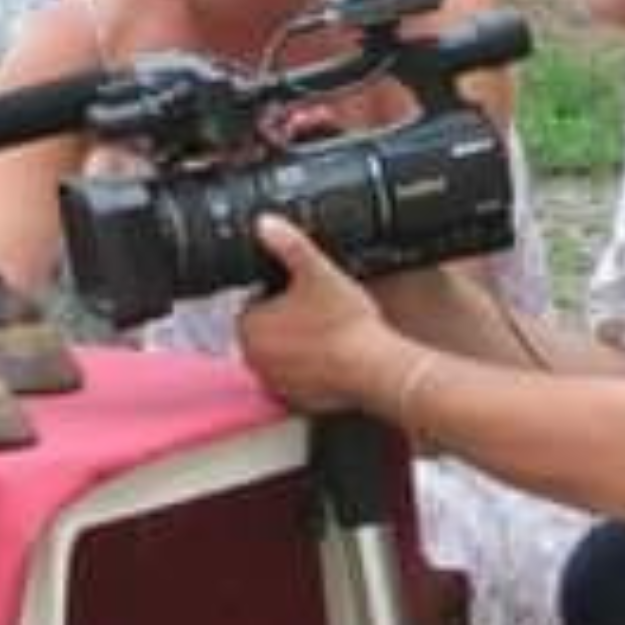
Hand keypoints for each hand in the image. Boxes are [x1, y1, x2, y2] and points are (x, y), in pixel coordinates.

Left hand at [237, 215, 411, 414]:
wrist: (375, 367)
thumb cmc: (346, 325)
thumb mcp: (317, 271)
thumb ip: (289, 244)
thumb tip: (266, 223)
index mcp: (250, 327)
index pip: (254, 303)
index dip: (278, 295)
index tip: (301, 294)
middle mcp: (254, 359)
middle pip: (266, 330)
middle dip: (286, 321)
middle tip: (317, 312)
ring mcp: (275, 383)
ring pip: (282, 355)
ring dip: (298, 345)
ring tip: (327, 334)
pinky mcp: (296, 400)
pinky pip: (297, 379)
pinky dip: (310, 369)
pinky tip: (332, 357)